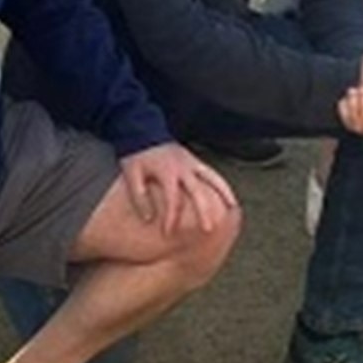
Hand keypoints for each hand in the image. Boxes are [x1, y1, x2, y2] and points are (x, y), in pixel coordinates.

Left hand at [119, 141, 237, 234]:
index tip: (168, 233)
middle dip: (204, 211)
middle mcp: (183, 167)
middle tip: (208, 229)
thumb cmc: (136, 154)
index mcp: (167, 172)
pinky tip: (227, 195)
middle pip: (198, 191)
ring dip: (224, 194)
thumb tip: (148, 219)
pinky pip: (212, 173)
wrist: (142, 130)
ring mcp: (191, 162)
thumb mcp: (131, 175)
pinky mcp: (194, 160)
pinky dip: (222, 184)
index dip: (171, 218)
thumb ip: (139, 197)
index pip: (173, 199)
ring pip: (213, 178)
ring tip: (232, 210)